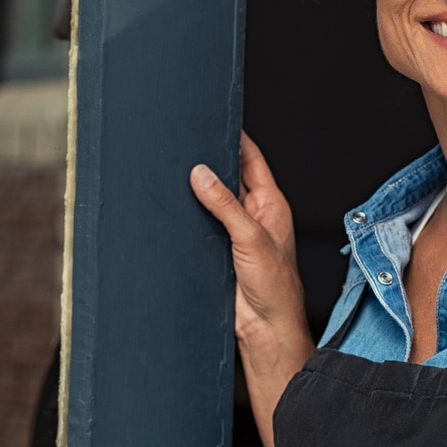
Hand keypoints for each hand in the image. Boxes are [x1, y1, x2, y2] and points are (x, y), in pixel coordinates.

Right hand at [191, 134, 314, 446]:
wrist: (265, 330)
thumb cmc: (274, 289)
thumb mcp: (250, 238)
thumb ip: (225, 204)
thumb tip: (201, 174)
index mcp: (270, 203)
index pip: (250, 158)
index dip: (233, 136)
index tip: (213, 116)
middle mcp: (254, 213)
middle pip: (228, 175)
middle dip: (208, 160)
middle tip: (183, 141)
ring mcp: (236, 232)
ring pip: (212, 200)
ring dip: (196, 189)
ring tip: (172, 170)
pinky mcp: (219, 251)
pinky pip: (202, 224)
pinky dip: (189, 215)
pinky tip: (172, 207)